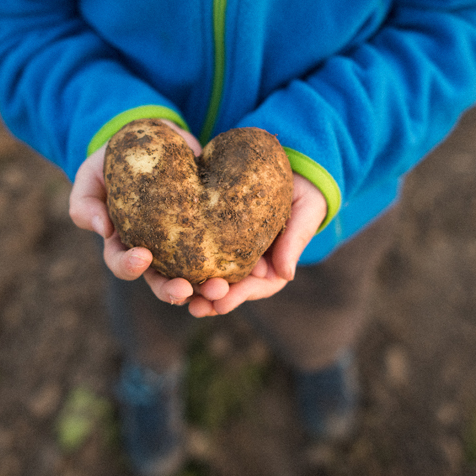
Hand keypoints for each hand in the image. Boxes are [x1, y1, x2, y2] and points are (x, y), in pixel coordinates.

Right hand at [69, 120, 216, 305]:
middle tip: (186, 290)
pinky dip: (232, 266)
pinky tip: (248, 271)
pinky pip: (221, 253)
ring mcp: (184, 243)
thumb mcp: (91, 176)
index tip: (143, 256)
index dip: (130, 266)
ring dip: (206, 288)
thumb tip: (103, 231)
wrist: (156, 137)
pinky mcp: (209, 230)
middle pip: (161, 282)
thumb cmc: (115, 160)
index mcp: (123, 243)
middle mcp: (155, 251)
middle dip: (173, 291)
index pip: (123, 264)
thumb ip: (86, 204)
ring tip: (220, 289)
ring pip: (194, 277)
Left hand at [186, 173, 326, 316]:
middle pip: (231, 287)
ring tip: (178, 295)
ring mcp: (232, 251)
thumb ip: (294, 241)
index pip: (256, 287)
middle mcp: (251, 265)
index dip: (238, 296)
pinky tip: (169, 267)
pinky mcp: (216, 234)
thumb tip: (287, 275)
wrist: (291, 170)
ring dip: (196, 288)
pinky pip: (201, 251)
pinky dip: (187, 261)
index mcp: (274, 267)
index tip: (220, 303)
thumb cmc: (304, 192)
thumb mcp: (305, 212)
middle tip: (195, 304)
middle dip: (212, 297)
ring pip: (213, 274)